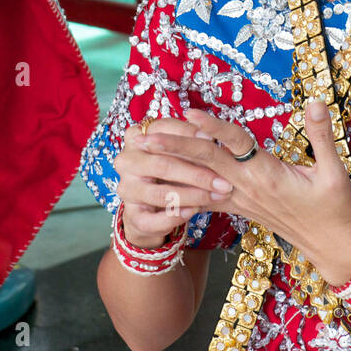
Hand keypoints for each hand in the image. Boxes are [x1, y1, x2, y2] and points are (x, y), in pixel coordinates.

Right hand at [114, 117, 229, 247]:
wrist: (151, 206)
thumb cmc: (170, 169)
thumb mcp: (178, 150)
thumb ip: (189, 141)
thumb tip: (209, 136)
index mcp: (136, 136)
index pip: (161, 130)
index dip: (188, 134)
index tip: (213, 140)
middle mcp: (126, 161)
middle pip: (163, 166)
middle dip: (197, 174)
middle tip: (224, 182)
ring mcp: (126, 188)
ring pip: (160, 194)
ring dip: (192, 196)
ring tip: (214, 197)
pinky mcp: (131, 215)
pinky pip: (152, 219)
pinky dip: (174, 217)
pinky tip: (193, 212)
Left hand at [152, 102, 350, 286]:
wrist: (331, 246)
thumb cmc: (335, 209)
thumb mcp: (335, 171)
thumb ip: (322, 135)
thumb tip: (316, 101)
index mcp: (267, 174)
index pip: (234, 145)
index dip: (212, 128)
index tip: (189, 113)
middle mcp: (247, 187)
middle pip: (206, 160)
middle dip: (175, 146)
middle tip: (145, 134)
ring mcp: (240, 199)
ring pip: (200, 178)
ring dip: (171, 165)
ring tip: (145, 153)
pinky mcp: (238, 207)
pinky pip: (204, 197)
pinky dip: (182, 188)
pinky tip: (162, 183)